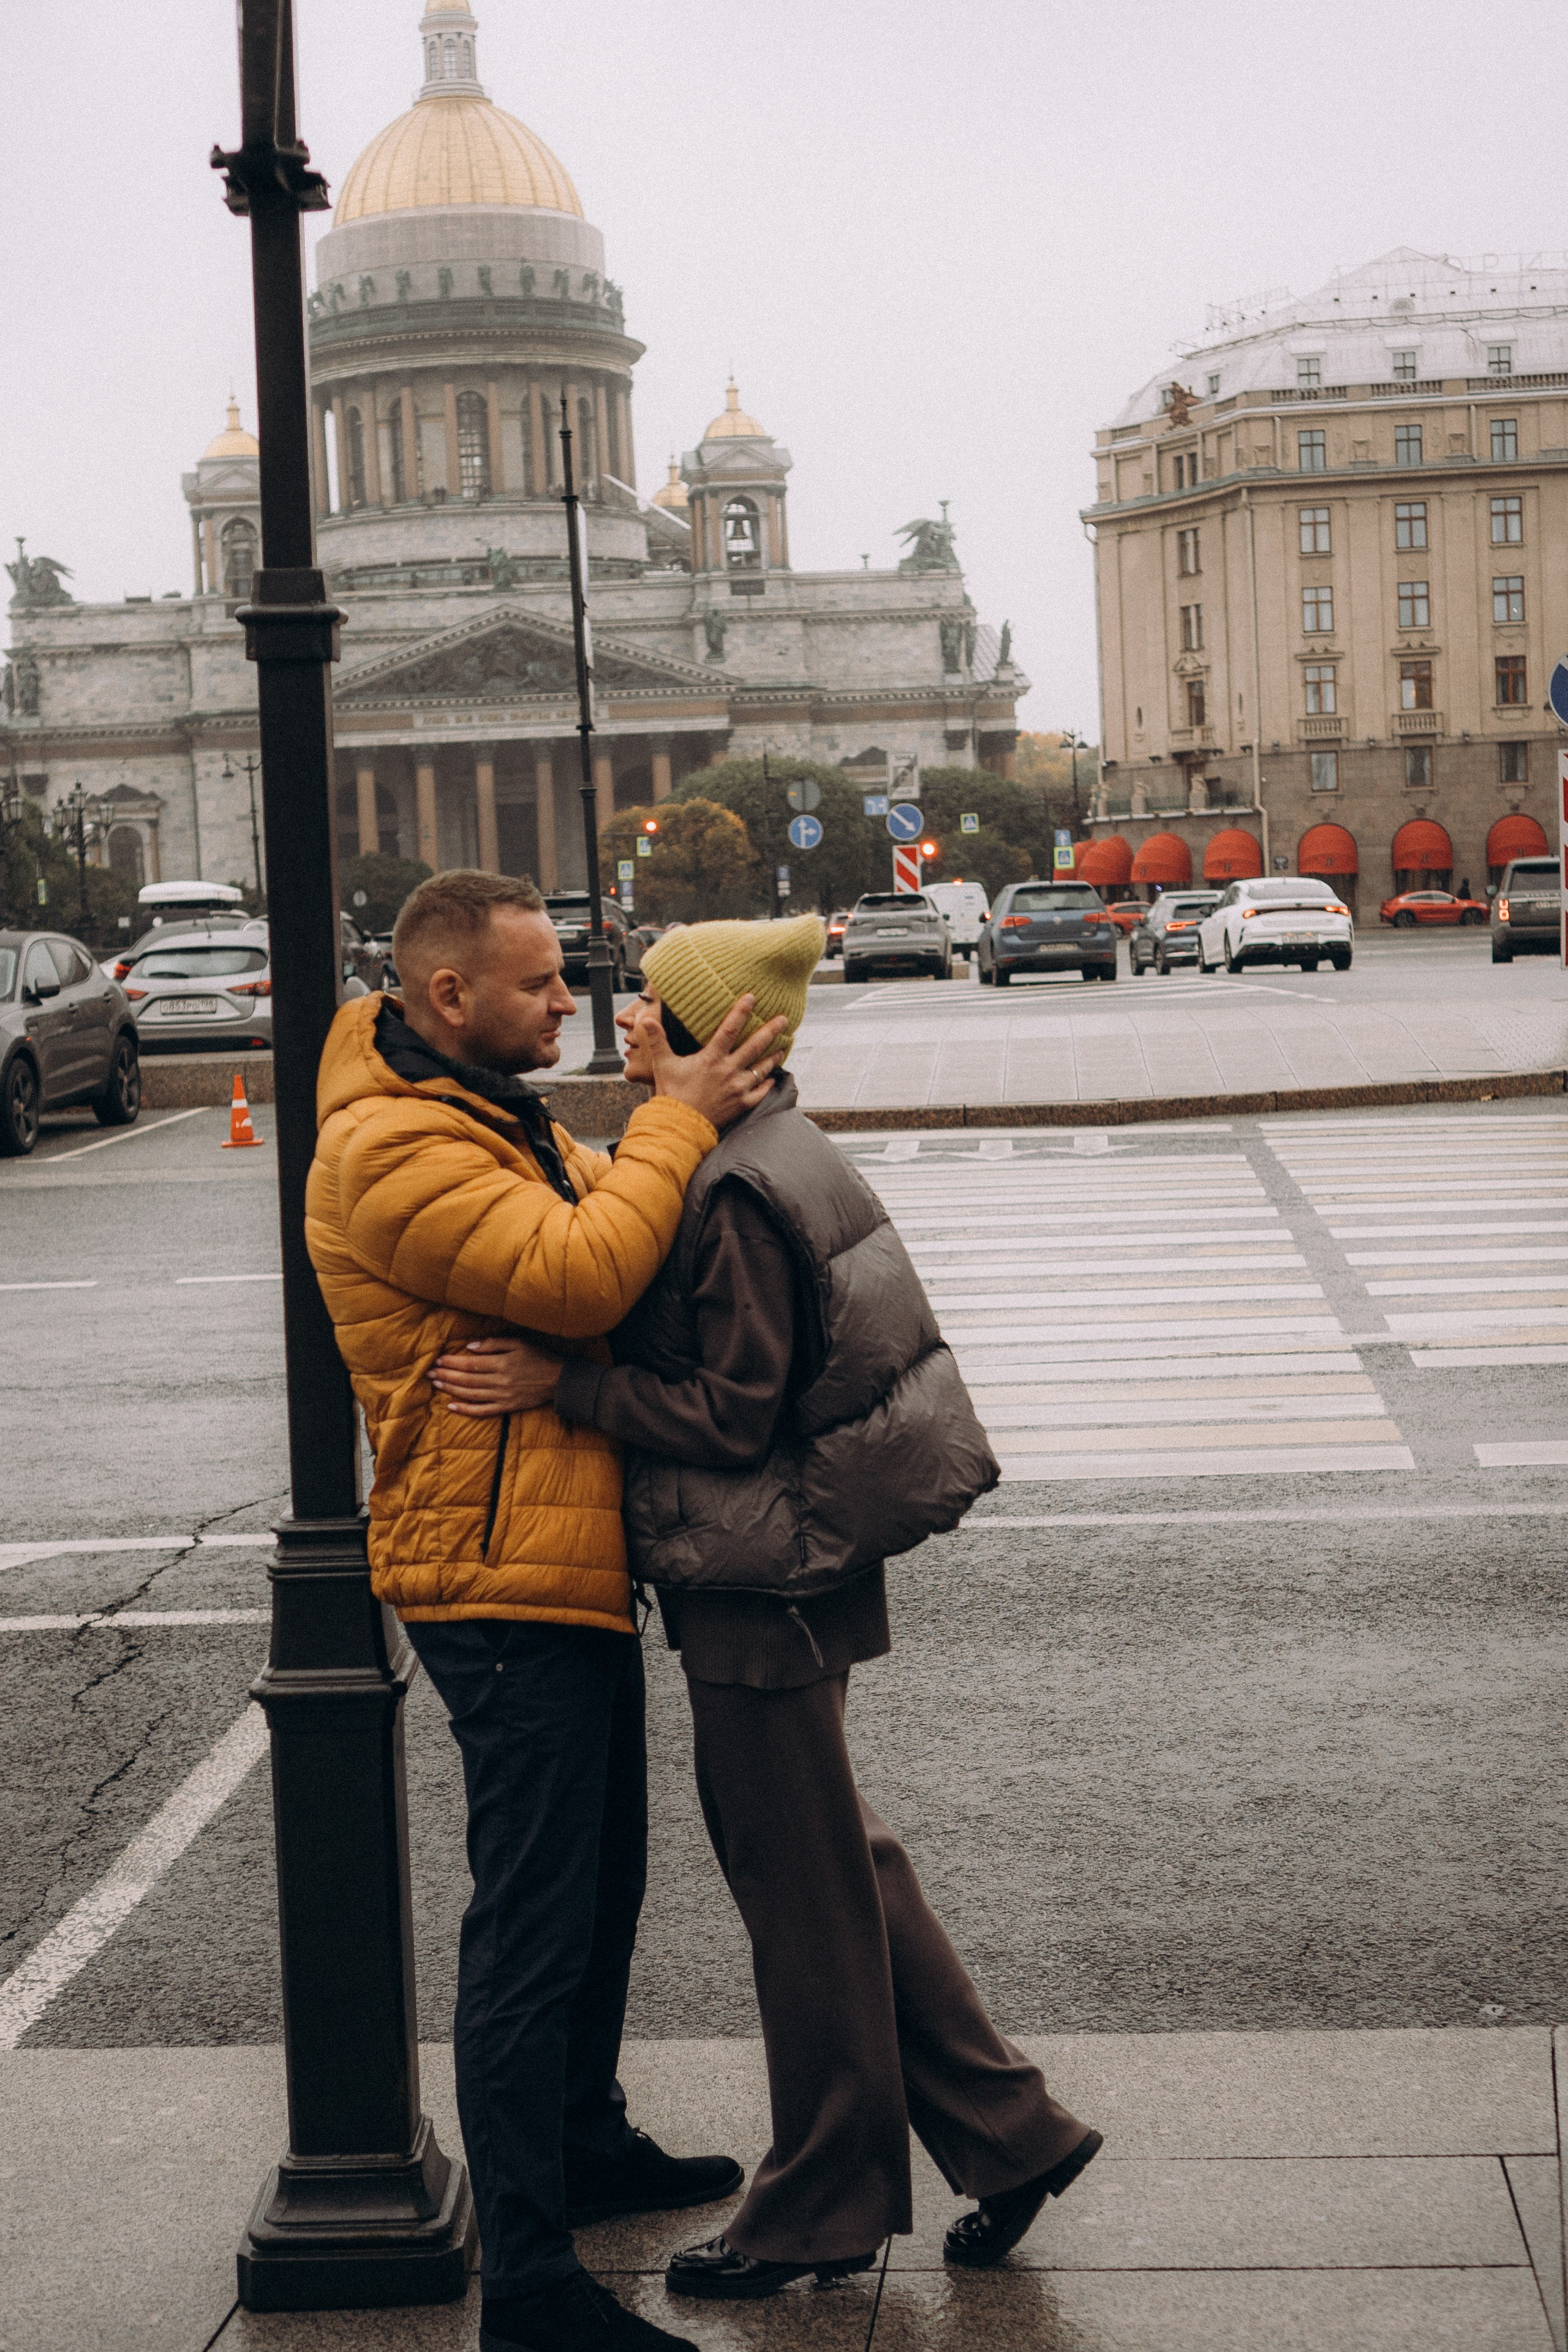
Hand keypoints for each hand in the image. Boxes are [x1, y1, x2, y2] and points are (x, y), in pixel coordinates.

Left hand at [430, 1336, 561, 1416]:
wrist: (559, 1380)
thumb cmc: (539, 1357)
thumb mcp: (519, 1343)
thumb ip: (494, 1343)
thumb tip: (470, 1347)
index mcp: (502, 1364)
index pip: (470, 1364)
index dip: (452, 1362)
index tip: (437, 1359)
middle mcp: (499, 1381)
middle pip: (467, 1379)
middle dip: (446, 1374)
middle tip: (429, 1372)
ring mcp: (502, 1396)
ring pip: (470, 1394)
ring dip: (451, 1389)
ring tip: (436, 1383)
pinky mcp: (506, 1407)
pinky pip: (482, 1411)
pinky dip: (466, 1410)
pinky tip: (451, 1406)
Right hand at [647, 994, 788, 1131]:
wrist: (679, 1126)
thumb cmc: (671, 1094)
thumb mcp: (663, 1064)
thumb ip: (657, 1040)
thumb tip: (646, 1019)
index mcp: (711, 1058)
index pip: (729, 1029)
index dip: (741, 1012)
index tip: (751, 997)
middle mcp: (728, 1071)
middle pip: (754, 1046)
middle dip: (770, 1030)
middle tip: (784, 1019)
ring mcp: (737, 1089)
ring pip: (762, 1068)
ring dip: (773, 1056)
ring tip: (784, 1045)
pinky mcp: (741, 1104)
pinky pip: (760, 1092)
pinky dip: (767, 1083)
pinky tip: (772, 1077)